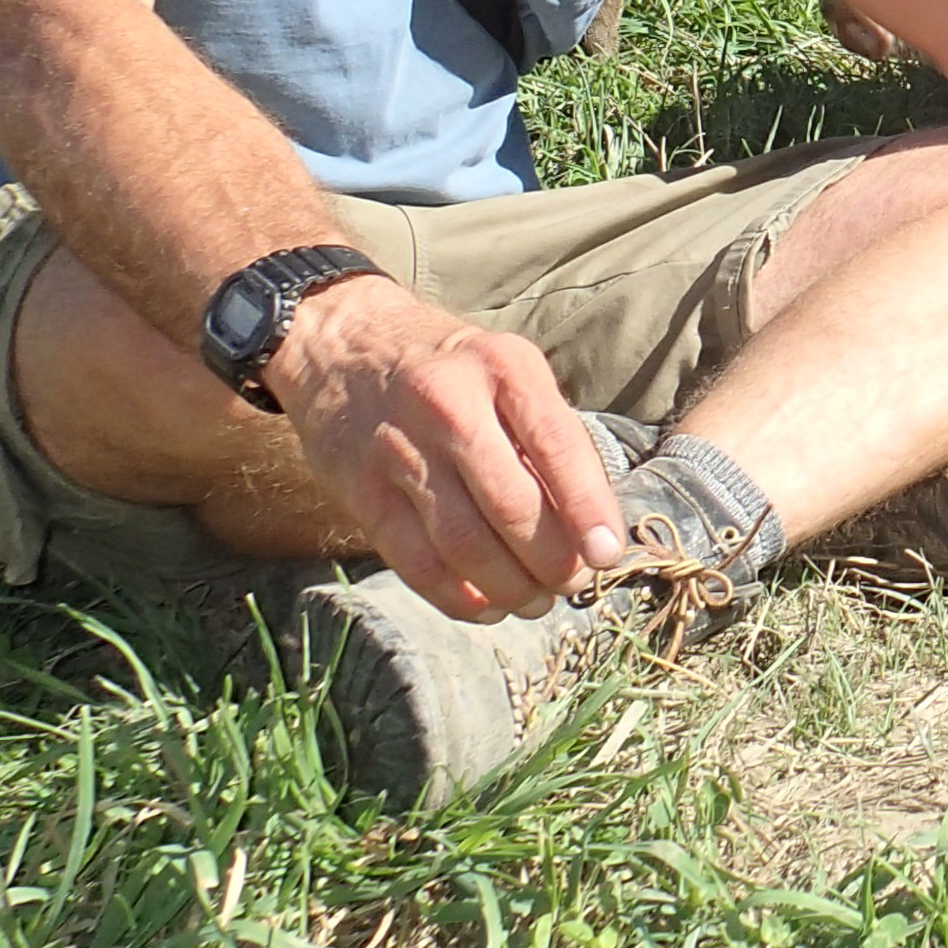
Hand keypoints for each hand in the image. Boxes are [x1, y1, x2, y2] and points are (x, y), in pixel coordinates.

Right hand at [265, 278, 628, 619]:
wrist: (339, 341)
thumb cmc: (448, 368)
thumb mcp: (505, 371)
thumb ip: (545, 435)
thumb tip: (589, 523)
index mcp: (503, 368)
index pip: (558, 447)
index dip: (589, 509)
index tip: (608, 554)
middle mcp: (449, 405)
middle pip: (512, 506)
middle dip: (552, 561)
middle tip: (571, 583)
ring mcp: (400, 450)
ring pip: (464, 544)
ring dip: (510, 587)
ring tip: (535, 601)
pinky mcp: (361, 491)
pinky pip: (415, 561)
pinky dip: (457, 596)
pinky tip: (486, 605)